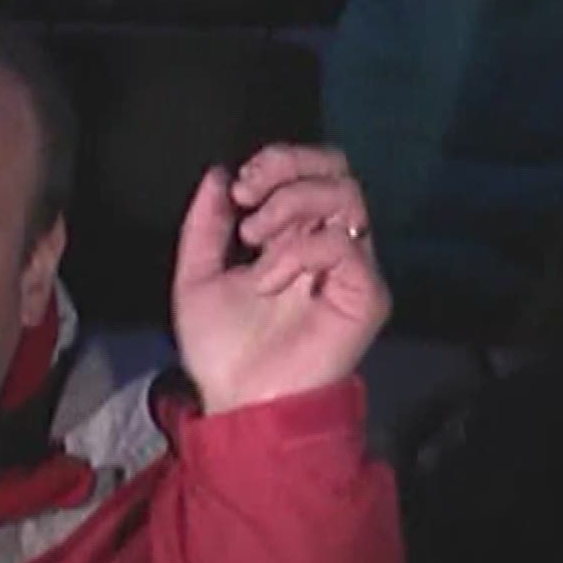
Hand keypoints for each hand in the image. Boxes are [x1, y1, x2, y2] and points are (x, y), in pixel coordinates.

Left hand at [172, 146, 389, 415]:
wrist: (240, 403)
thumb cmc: (223, 349)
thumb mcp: (196, 277)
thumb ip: (205, 226)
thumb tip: (219, 174)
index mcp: (298, 235)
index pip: (312, 170)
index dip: (279, 160)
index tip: (241, 185)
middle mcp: (331, 244)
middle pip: (338, 169)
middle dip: (289, 166)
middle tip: (251, 195)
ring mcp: (352, 269)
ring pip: (347, 196)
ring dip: (291, 204)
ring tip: (255, 238)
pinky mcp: (366, 296)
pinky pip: (344, 245)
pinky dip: (299, 250)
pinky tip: (269, 278)